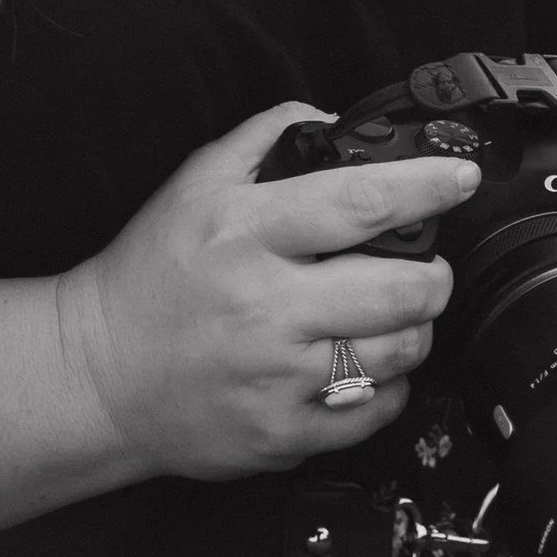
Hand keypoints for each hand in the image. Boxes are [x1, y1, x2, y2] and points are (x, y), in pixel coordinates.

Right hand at [53, 100, 480, 482]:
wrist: (99, 373)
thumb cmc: (150, 277)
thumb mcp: (194, 183)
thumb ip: (264, 139)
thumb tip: (333, 124)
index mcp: (245, 231)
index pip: (358, 202)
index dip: (423, 187)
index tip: (457, 179)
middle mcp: (265, 304)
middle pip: (399, 290)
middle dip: (433, 277)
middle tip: (426, 270)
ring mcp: (276, 375)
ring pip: (397, 353)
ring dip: (413, 331)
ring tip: (390, 318)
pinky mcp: (282, 433)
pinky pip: (373, 413)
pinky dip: (386, 387)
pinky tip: (360, 366)